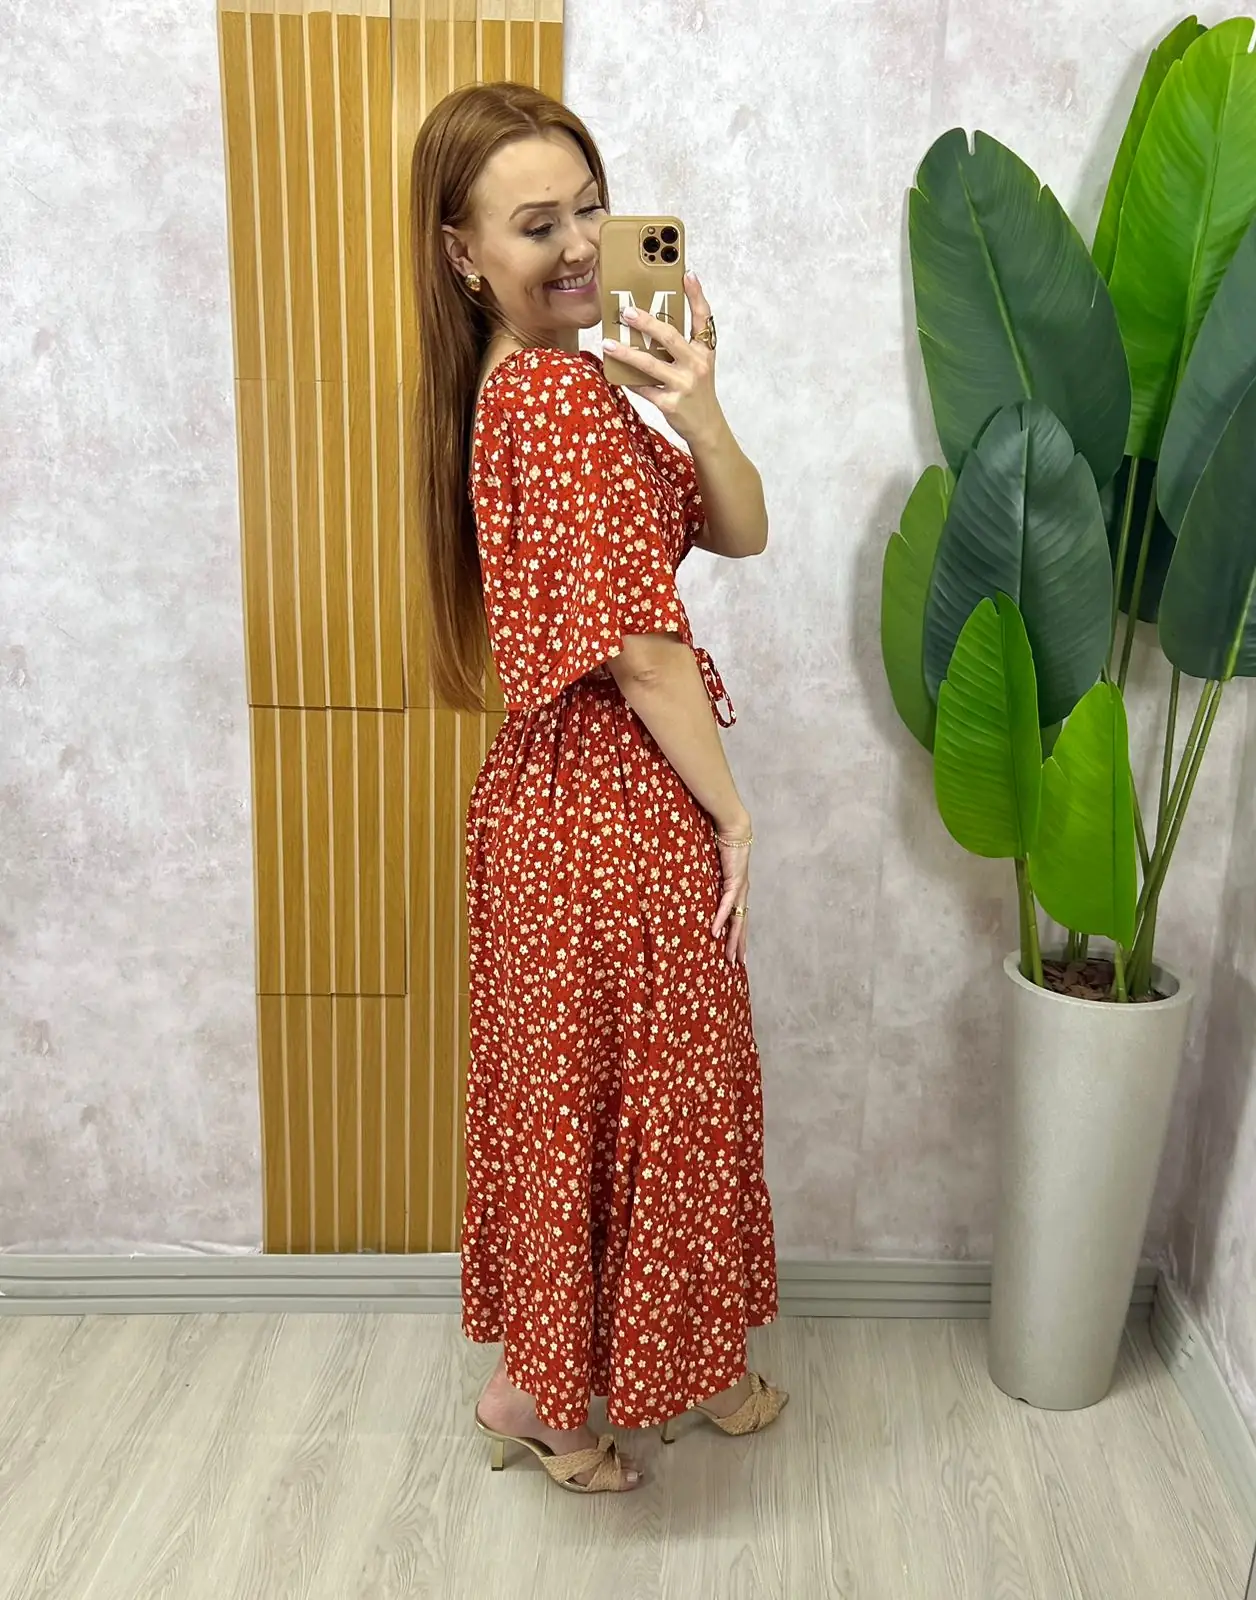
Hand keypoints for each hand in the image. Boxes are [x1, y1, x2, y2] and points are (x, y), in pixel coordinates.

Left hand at [603, 272, 724, 446]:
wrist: (708, 427)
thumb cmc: (698, 391)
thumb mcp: (699, 365)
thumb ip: (682, 345)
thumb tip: (651, 324)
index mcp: (705, 351)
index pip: (703, 318)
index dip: (696, 295)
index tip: (687, 274)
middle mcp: (697, 365)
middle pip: (670, 337)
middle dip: (647, 322)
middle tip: (626, 311)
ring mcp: (684, 385)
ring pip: (650, 364)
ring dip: (627, 352)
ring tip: (608, 343)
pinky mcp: (671, 404)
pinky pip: (644, 389)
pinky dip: (628, 380)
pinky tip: (614, 373)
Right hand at [712, 831, 751, 966]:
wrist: (734, 829)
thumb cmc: (725, 845)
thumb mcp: (716, 869)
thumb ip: (711, 880)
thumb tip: (698, 887)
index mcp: (738, 891)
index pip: (740, 918)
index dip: (739, 936)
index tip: (738, 952)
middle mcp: (741, 893)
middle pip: (741, 925)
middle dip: (739, 945)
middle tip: (737, 964)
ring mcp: (739, 889)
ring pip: (737, 920)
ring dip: (732, 940)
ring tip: (729, 957)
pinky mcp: (734, 882)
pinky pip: (726, 905)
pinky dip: (721, 919)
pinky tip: (715, 932)